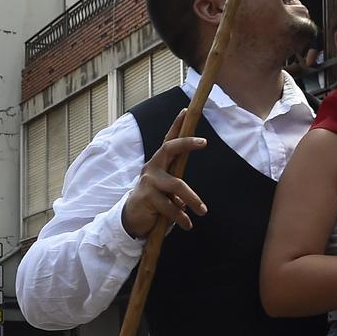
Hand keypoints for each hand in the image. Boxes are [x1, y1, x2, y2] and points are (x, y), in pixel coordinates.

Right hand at [121, 110, 208, 237]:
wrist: (132, 218)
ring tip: (203, 211)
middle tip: (204, 142)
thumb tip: (188, 197)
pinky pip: (170, 206)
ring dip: (193, 199)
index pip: (168, 140)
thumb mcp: (167, 188)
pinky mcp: (147, 197)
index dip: (176, 125)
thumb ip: (177, 184)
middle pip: (170, 149)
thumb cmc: (154, 200)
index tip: (186, 111)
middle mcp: (153, 167)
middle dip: (187, 142)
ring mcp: (149, 181)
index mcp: (159, 163)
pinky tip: (187, 224)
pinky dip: (181, 217)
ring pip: (177, 185)